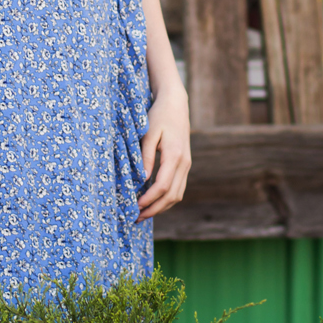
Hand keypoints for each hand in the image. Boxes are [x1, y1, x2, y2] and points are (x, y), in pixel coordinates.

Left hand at [136, 89, 190, 220]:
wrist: (175, 104)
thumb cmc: (159, 116)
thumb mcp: (148, 134)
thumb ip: (145, 157)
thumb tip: (142, 180)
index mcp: (175, 156)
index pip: (163, 186)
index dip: (149, 200)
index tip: (135, 207)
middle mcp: (184, 163)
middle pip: (172, 196)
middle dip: (154, 209)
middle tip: (136, 217)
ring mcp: (187, 165)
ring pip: (177, 195)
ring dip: (161, 207)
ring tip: (143, 213)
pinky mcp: (185, 165)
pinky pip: (178, 188)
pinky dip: (166, 199)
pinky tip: (152, 201)